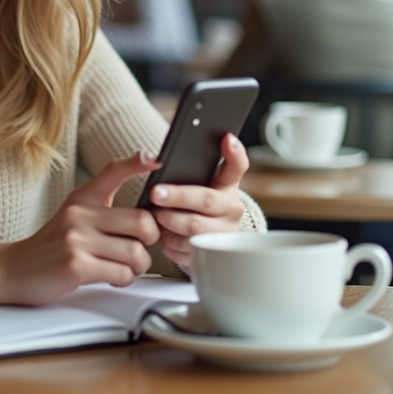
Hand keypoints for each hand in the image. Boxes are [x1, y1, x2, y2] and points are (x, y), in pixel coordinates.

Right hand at [0, 152, 161, 305]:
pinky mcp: (75, 266)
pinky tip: (112, 277)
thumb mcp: (74, 213)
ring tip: (127, 267)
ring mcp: (76, 240)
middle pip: (141, 221)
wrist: (12, 269)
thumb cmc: (51, 244)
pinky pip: (121, 273)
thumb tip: (144, 208)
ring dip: (138, 266)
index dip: (137, 163)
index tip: (156, 159)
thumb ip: (104, 205)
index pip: (113, 171)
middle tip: (141, 246)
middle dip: (151, 239)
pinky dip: (124, 279)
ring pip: (135, 252)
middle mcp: (79, 214)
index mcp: (82, 198)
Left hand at [148, 133, 248, 269]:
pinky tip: (164, 235)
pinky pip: (185, 249)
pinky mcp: (213, 254)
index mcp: (228, 185)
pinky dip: (169, 242)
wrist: (204, 240)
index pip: (237, 165)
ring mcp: (224, 233)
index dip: (234, 152)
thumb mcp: (198, 185)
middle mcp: (232, 208)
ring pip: (193, 228)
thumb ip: (188, 170)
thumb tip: (156, 156)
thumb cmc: (195, 206)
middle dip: (178, 196)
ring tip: (157, 215)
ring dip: (169, 222)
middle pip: (205, 199)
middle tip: (156, 192)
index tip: (227, 138)